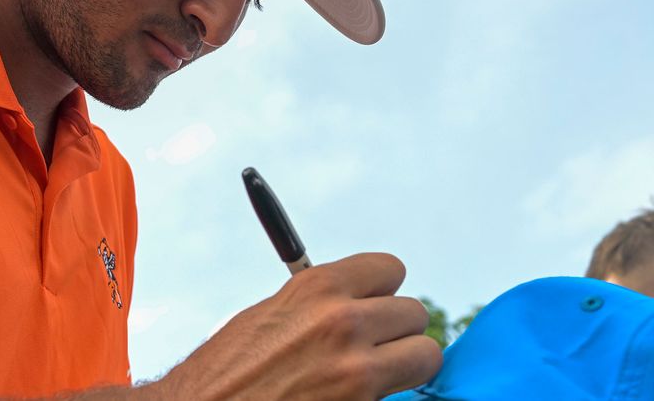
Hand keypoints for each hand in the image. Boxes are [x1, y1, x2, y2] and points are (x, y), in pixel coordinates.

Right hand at [143, 253, 440, 400]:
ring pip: (426, 355)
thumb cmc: (230, 368)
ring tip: (372, 371)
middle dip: (395, 329)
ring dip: (404, 363)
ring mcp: (358, 371)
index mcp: (318, 289)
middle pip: (415, 313)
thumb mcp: (271, 314)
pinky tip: (352, 396)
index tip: (371, 301)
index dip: (381, 289)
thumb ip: (319, 303)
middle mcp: (344, 323)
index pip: (390, 269)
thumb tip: (358, 299)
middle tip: (370, 344)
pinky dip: (385, 396)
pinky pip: (401, 396)